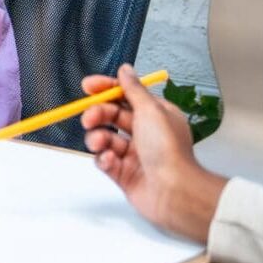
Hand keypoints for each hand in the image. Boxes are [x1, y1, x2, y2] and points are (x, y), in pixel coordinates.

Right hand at [79, 63, 227, 242]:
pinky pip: (104, 161)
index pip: (126, 96)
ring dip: (98, 139)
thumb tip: (126, 70)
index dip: (107, 89)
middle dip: (97, 115)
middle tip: (88, 118)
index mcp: (156, 115)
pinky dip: (103, 159)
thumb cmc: (169, 152)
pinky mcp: (124, 174)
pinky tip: (109, 160)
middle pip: (112, 116)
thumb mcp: (151, 110)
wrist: (174, 192)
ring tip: (99, 143)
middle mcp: (146, 133)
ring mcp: (134, 154)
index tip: (88, 86)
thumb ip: (133, 90)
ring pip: (105, 139)